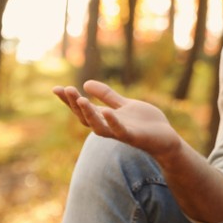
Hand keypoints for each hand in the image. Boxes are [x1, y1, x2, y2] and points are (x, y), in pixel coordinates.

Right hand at [53, 81, 185, 160]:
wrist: (166, 138)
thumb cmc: (145, 123)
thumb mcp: (124, 105)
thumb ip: (107, 96)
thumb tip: (86, 83)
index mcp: (105, 118)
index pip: (82, 110)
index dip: (69, 101)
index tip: (56, 89)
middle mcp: (108, 127)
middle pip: (86, 118)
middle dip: (75, 105)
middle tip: (66, 90)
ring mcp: (120, 133)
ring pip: (99, 127)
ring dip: (89, 114)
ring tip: (81, 100)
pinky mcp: (134, 137)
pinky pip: (120, 132)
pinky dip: (113, 122)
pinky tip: (108, 111)